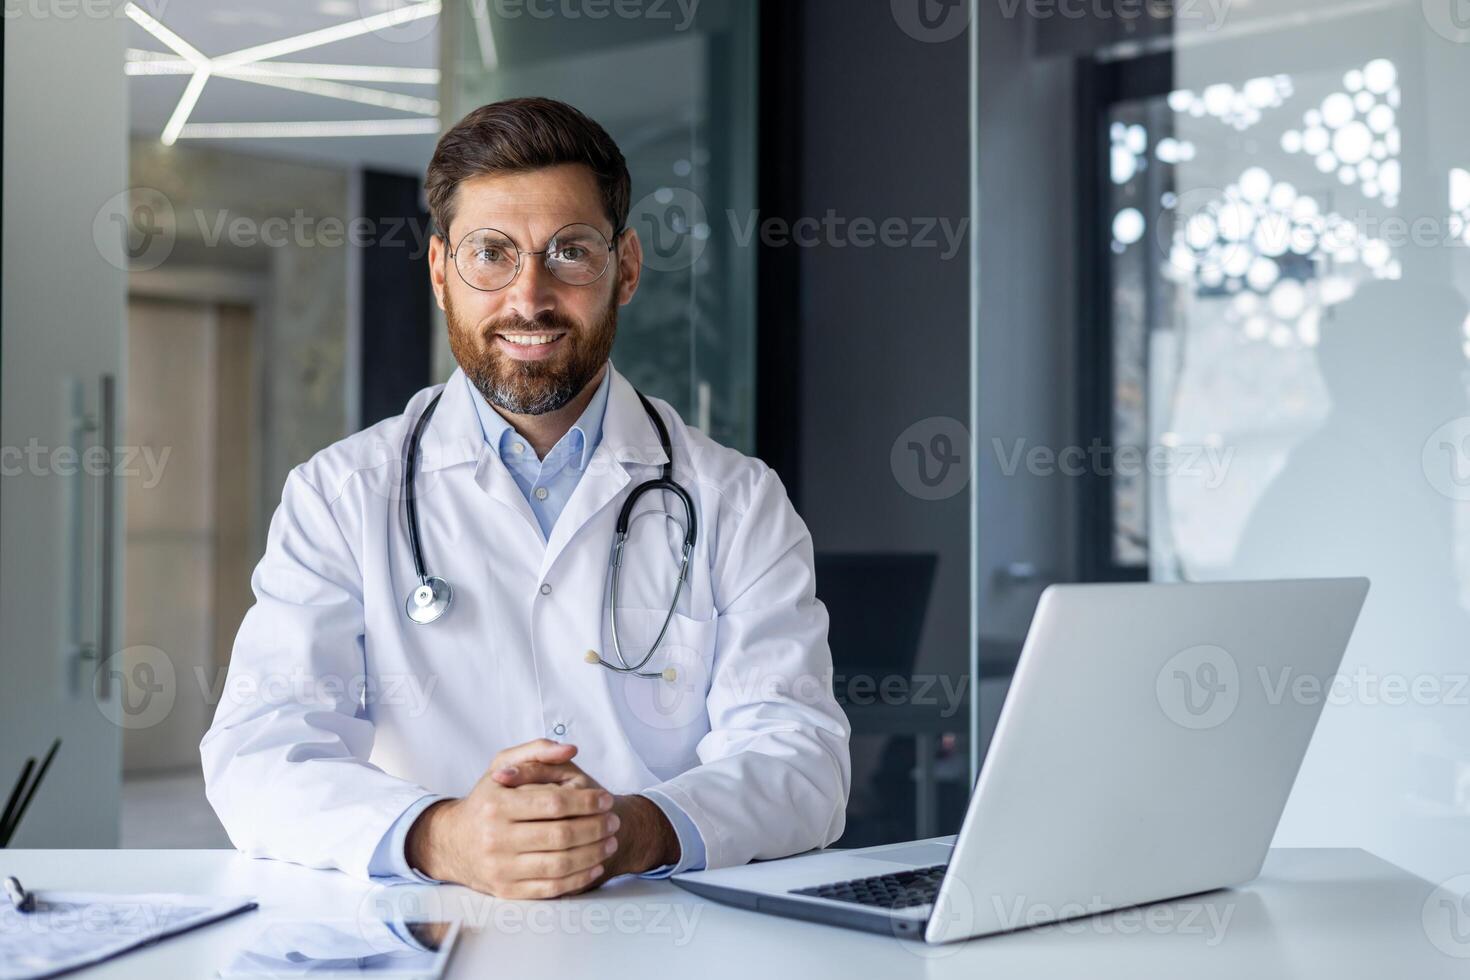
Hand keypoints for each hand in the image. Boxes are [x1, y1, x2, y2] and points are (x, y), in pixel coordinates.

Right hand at [492, 743, 680, 885]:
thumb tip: (570, 749)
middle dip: (596, 828)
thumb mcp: (502, 765)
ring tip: (610, 842)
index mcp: (497, 804)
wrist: (454, 842)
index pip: (554, 803)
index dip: (587, 802)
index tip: (606, 799)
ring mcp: (500, 867)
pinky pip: (551, 888)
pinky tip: (595, 865)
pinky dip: (579, 878)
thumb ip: (537, 750)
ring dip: (593, 854)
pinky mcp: (507, 891)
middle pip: (560, 835)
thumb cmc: (487, 800)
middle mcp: (495, 838)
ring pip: (559, 865)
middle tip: (614, 822)